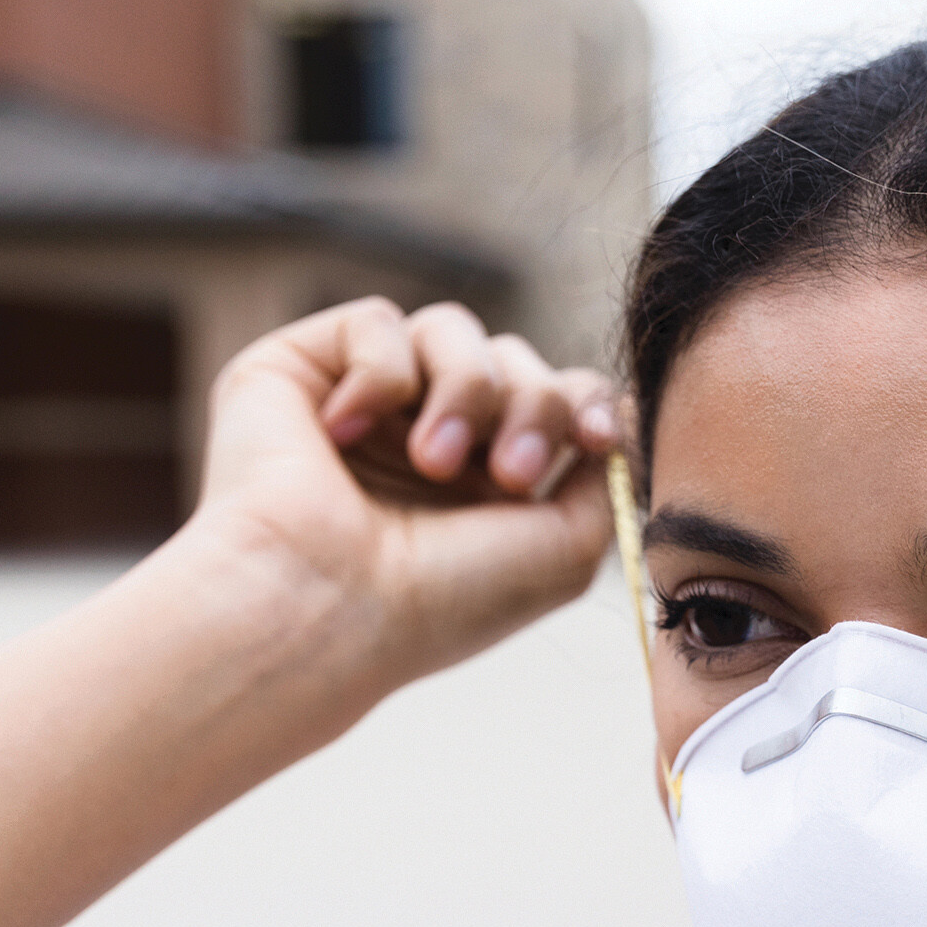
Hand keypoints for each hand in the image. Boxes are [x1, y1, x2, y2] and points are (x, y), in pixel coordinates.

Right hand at [185, 298, 621, 690]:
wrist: (323, 604)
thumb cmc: (442, 597)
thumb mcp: (566, 550)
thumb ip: (607, 478)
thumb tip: (623, 406)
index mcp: (486, 486)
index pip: (557, 398)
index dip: (585, 404)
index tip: (593, 439)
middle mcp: (426, 437)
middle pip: (518, 360)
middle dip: (533, 407)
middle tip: (509, 477)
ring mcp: (367, 403)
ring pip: (454, 331)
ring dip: (467, 391)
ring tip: (433, 462)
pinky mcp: (303, 369)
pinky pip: (376, 321)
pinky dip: (380, 374)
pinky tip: (343, 434)